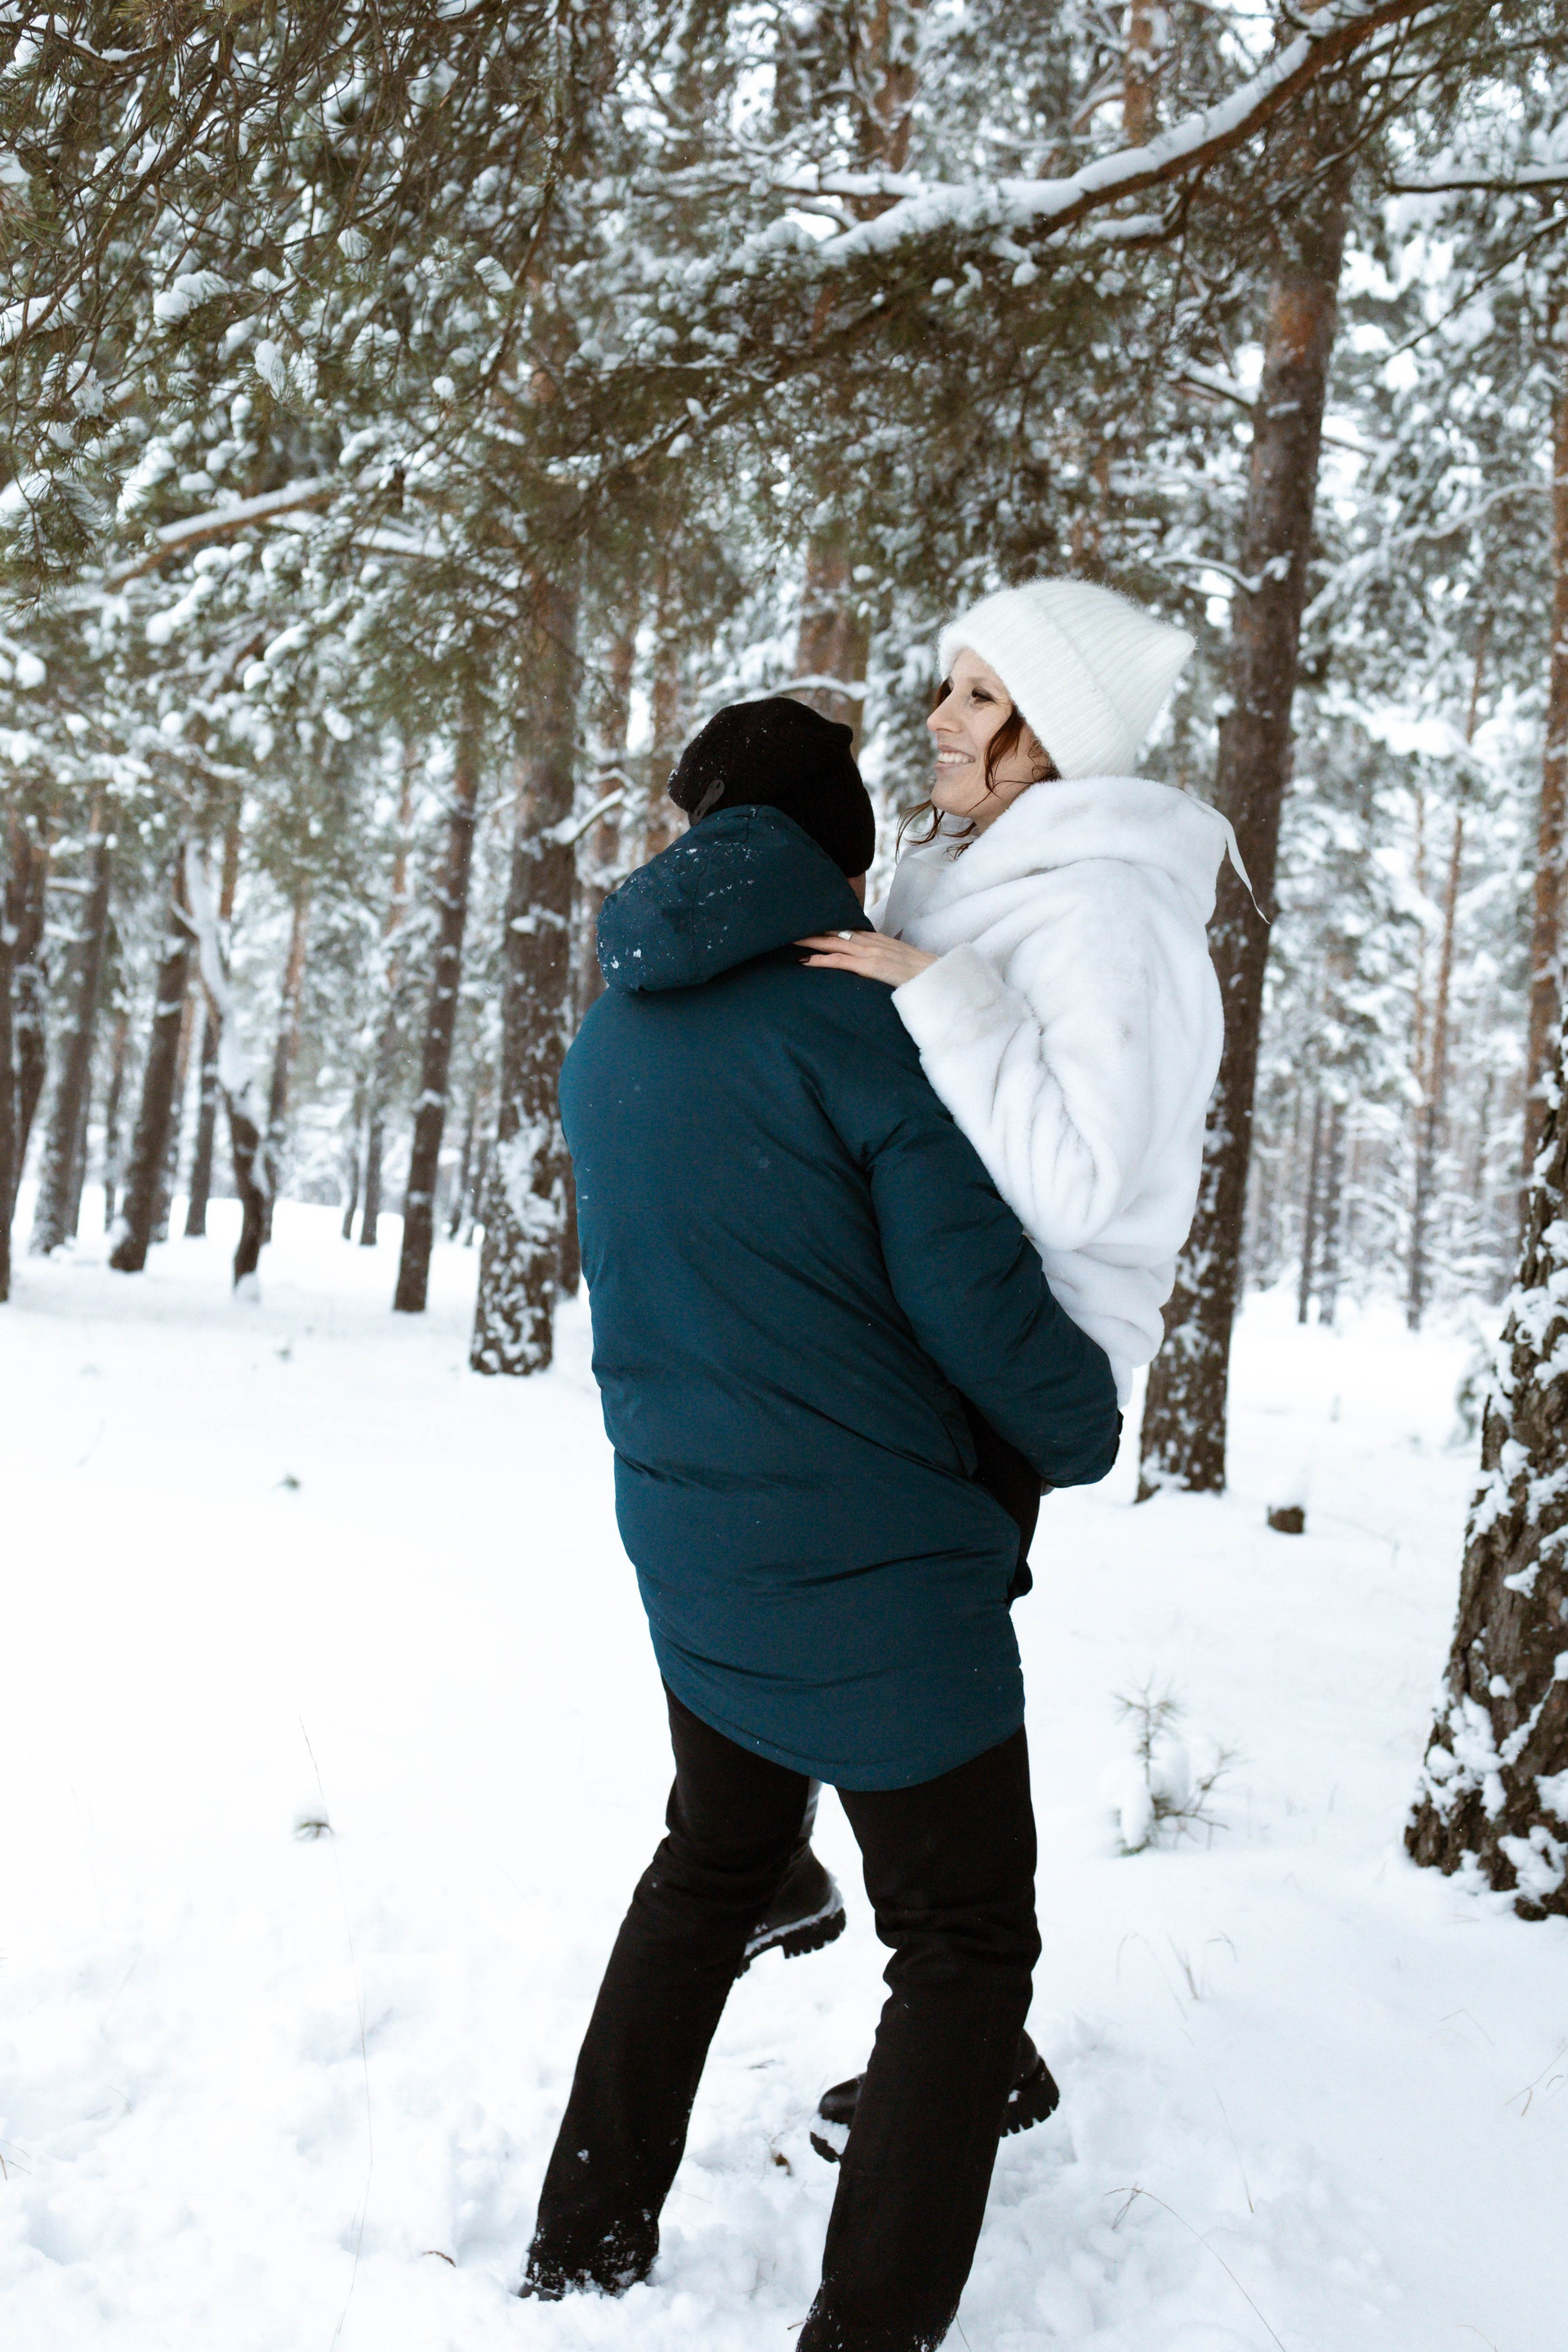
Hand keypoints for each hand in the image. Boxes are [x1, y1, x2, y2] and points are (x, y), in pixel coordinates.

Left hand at [797, 929, 937, 987]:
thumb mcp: (896, 960)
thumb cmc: (918, 973)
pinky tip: (805, 961)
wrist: (935, 977)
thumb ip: (880, 958)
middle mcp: (870, 941)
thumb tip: (868, 964)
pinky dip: (820, 960)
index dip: (825, 927)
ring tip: (789, 940)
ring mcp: (870, 952)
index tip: (807, 924)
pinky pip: (840, 961)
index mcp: (876, 939)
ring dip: (809, 941)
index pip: (844, 929)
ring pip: (832, 943)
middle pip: (834, 932)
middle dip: (811, 929)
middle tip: (789, 926)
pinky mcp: (870, 966)